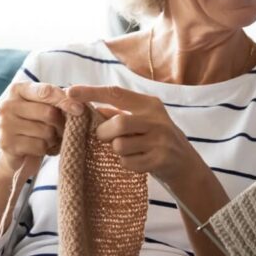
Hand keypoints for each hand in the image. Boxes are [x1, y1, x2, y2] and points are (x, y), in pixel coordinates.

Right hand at [0, 83, 83, 174]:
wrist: (18, 149)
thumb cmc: (36, 122)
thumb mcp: (46, 106)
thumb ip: (59, 101)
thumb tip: (79, 105)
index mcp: (18, 90)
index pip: (46, 91)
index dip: (65, 100)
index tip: (80, 109)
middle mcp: (8, 105)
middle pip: (49, 113)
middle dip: (61, 123)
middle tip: (61, 129)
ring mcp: (5, 125)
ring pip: (46, 131)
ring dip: (53, 137)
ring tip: (48, 138)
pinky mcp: (7, 144)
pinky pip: (39, 146)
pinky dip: (45, 148)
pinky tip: (40, 147)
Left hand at [66, 85, 197, 185]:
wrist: (186, 164)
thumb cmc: (156, 139)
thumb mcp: (142, 121)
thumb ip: (118, 114)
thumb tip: (90, 108)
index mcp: (149, 104)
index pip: (116, 93)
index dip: (91, 92)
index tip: (70, 91)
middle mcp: (157, 119)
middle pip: (117, 123)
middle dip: (103, 133)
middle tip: (104, 138)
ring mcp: (160, 140)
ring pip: (120, 145)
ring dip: (116, 151)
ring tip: (128, 151)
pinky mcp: (160, 159)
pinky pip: (128, 162)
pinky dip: (126, 164)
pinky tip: (137, 161)